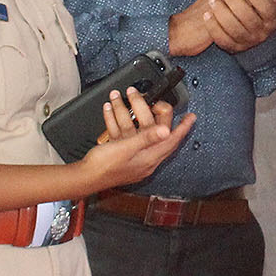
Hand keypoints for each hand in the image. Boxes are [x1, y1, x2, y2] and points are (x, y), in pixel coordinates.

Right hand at [80, 88, 195, 190]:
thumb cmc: (103, 167)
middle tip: (155, 102)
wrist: (83, 178)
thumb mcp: (127, 149)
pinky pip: (123, 134)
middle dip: (154, 113)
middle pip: (155, 132)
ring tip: (127, 98)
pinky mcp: (120, 155)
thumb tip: (167, 131)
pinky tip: (110, 111)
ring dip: (131, 113)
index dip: (183, 128)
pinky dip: (118, 121)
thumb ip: (146, 138)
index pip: (171, 140)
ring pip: (137, 130)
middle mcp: (144, 158)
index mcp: (149, 158)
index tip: (191, 117)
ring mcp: (132, 156)